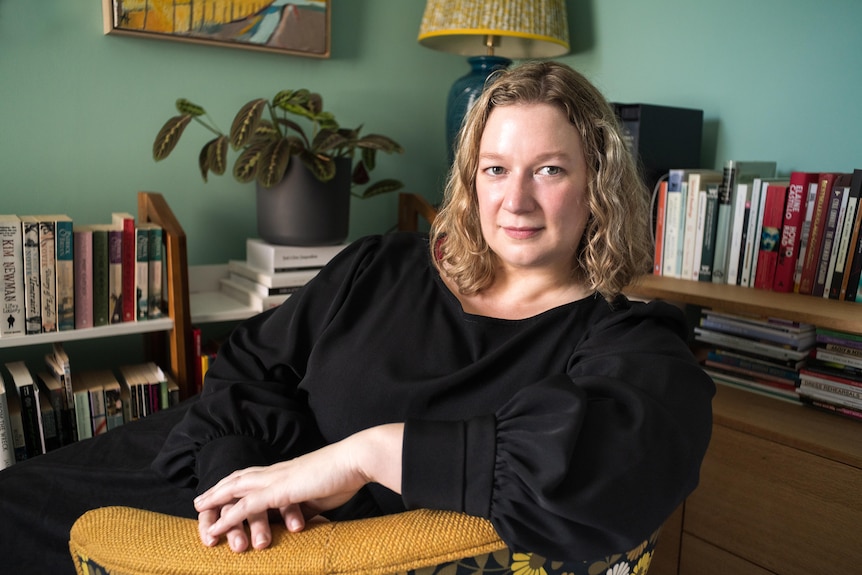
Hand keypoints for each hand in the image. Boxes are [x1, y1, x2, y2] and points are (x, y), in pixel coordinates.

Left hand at [194, 423, 403, 551]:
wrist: (357, 459)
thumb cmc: (347, 475)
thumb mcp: (322, 493)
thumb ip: (307, 504)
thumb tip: (301, 516)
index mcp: (289, 470)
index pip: (256, 474)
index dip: (238, 482)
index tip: (225, 489)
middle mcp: (278, 471)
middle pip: (239, 477)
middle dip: (219, 488)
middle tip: (201, 499)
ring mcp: (277, 479)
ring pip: (236, 488)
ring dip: (215, 499)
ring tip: (198, 509)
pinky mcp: (280, 491)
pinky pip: (246, 506)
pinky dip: (227, 517)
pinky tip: (215, 528)